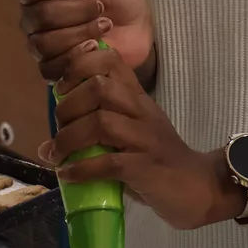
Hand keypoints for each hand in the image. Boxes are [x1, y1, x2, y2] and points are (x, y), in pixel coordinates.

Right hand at [18, 0, 154, 80]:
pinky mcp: (53, 68)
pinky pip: (51, 67)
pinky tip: (95, 47)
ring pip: (45, 43)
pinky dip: (77, 56)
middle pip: (39, 16)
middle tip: (101, 7)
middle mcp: (33, 16)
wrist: (140, 27)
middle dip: (77, 11)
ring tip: (104, 26)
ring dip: (81, 32)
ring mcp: (41, 44)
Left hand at [40, 44, 240, 230]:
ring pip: (100, 121)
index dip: (79, 66)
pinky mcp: (145, 168)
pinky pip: (107, 163)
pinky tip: (68, 176)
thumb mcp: (133, 134)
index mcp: (138, 99)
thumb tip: (49, 143)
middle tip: (58, 127)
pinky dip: (81, 170)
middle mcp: (142, 111)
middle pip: (99, 87)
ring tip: (58, 155)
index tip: (61, 88)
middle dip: (68, 106)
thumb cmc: (160, 161)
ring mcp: (145, 138)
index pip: (111, 61)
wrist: (199, 187)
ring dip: (69, 138)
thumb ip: (97, 132)